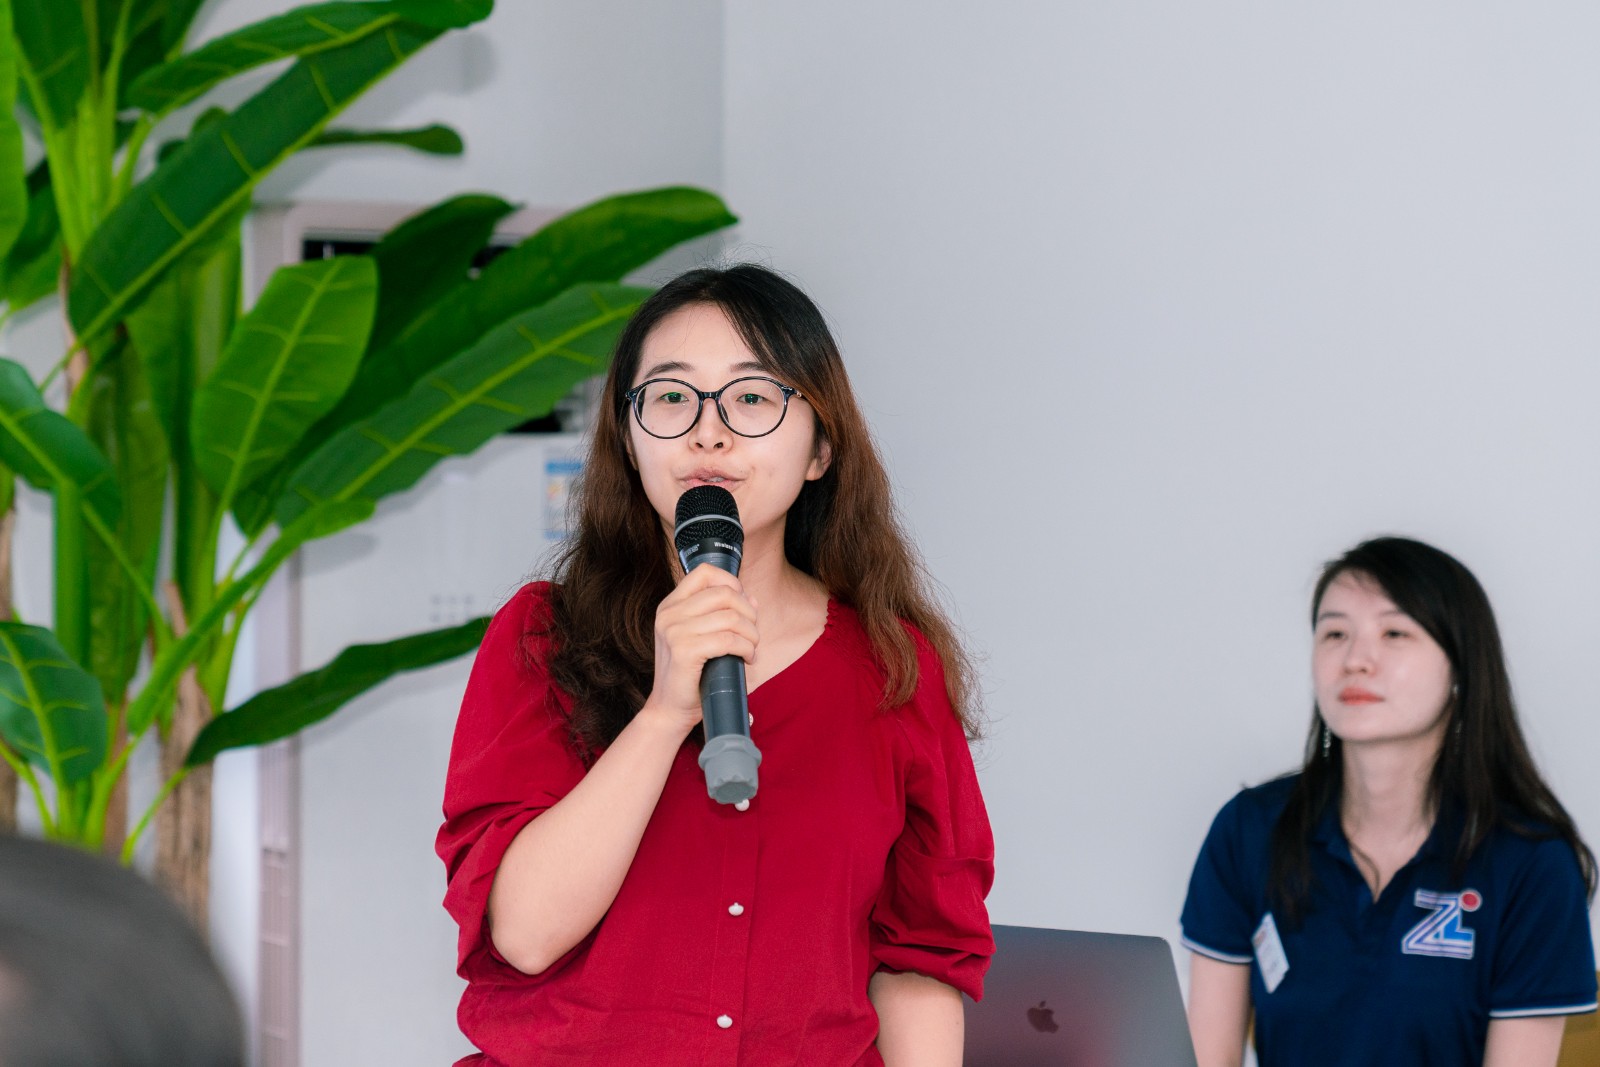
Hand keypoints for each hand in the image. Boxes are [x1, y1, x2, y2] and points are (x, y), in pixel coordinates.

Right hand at [642, 564, 758, 734]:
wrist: (670, 709)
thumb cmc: (690, 674)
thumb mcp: (700, 637)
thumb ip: (721, 614)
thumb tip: (751, 598)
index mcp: (670, 605)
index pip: (705, 572)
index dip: (731, 583)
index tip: (742, 605)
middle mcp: (669, 614)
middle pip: (724, 594)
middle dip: (748, 612)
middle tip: (752, 634)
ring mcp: (674, 631)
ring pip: (730, 618)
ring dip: (751, 634)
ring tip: (751, 649)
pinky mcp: (684, 651)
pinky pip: (728, 640)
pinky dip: (746, 648)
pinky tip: (747, 658)